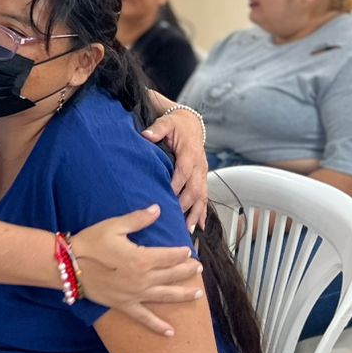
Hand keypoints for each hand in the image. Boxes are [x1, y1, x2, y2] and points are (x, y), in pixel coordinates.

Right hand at [70, 207, 202, 337]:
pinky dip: (158, 326)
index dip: (181, 253)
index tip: (188, 251)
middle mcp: (143, 279)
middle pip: (171, 275)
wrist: (69, 265)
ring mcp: (135, 295)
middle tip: (198, 269)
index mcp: (142, 258)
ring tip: (198, 295)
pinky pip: (145, 318)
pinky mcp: (125, 305)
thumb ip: (138, 219)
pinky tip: (170, 332)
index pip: (169, 256)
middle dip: (187, 271)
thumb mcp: (114, 226)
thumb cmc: (91, 243)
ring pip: (165, 296)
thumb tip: (157, 209)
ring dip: (183, 295)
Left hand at [142, 109, 207, 229]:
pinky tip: (199, 226)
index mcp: (189, 153)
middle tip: (175, 219)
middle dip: (186, 205)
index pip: (184, 172)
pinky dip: (202, 212)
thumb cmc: (177, 124)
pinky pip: (205, 197)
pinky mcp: (202, 178)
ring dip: (196, 213)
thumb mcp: (166, 123)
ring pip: (202, 196)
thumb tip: (146, 135)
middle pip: (195, 188)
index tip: (167, 197)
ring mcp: (202, 173)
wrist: (191, 123)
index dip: (177, 185)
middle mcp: (199, 165)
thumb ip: (157, 129)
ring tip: (188, 229)